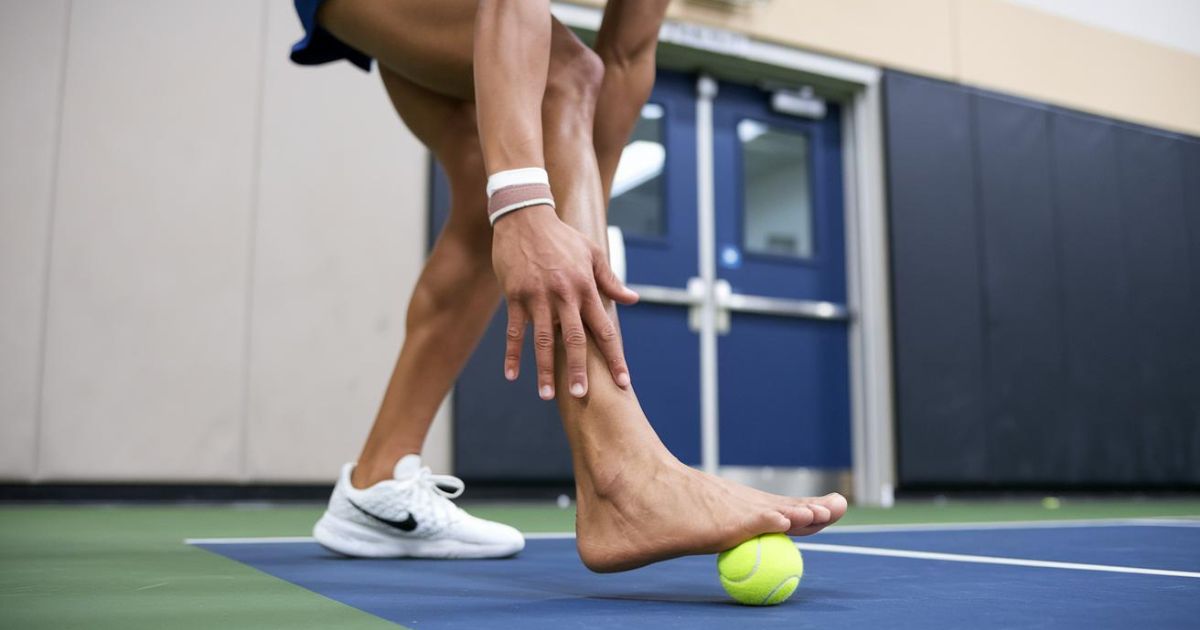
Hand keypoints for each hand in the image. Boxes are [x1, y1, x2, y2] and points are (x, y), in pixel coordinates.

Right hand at [492, 204, 638, 398]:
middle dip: (580, 370)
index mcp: (586, 288)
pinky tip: (512, 375)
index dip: (615, 357)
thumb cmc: (562, 236)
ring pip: (544, 340)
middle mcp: (564, 295)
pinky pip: (514, 331)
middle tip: (582, 396)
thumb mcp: (592, 253)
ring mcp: (538, 296)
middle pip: (575, 340)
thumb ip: (610, 281)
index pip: (605, 329)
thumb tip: (633, 300)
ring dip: (545, 369)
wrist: (526, 216)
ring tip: (546, 395)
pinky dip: (512, 354)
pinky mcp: (515, 296)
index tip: (623, 382)